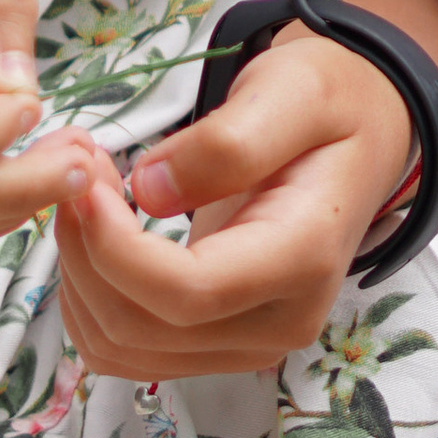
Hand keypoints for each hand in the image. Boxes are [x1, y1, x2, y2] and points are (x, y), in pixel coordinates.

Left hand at [54, 23, 415, 378]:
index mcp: (306, 257)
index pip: (190, 293)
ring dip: (77, 273)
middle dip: (85, 250)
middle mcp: (279, 323)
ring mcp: (245, 343)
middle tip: (75, 167)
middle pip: (142, 328)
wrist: (361, 134)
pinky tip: (96, 231)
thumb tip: (149, 191)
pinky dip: (88, 293)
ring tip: (85, 191)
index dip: (117, 249)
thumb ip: (231, 141)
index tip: (83, 183)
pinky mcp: (213, 342)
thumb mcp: (295, 91)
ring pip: (119, 347)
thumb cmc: (332, 103)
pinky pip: (121, 347)